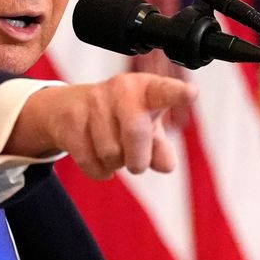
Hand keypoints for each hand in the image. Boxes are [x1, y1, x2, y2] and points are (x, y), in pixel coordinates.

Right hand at [7, 73, 197, 178]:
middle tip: (136, 163)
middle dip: (137, 159)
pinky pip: (90, 161)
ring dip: (115, 164)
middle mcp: (121, 89)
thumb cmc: (121, 118)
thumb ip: (161, 149)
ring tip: (112, 150)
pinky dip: (98, 170)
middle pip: (136, 132)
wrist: (69, 108)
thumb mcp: (147, 129)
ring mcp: (93, 102)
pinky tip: (97, 157)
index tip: (190, 94)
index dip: (177, 94)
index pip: (165, 91)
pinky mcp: (71, 119)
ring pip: (110, 152)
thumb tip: (165, 165)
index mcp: (147, 89)